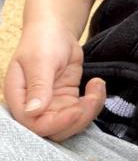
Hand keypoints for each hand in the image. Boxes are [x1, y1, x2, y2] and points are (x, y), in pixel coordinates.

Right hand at [3, 22, 105, 140]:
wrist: (55, 30)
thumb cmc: (42, 40)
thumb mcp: (40, 61)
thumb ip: (38, 86)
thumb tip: (32, 112)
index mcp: (18, 97)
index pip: (33, 124)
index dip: (56, 123)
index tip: (76, 110)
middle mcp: (33, 106)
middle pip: (54, 130)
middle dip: (77, 119)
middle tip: (91, 99)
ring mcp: (51, 105)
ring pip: (71, 124)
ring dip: (89, 110)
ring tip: (97, 86)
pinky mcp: (67, 101)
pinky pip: (82, 111)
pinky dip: (94, 102)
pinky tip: (96, 84)